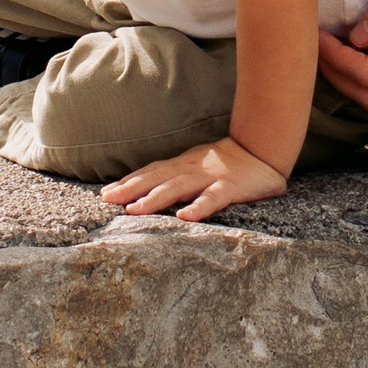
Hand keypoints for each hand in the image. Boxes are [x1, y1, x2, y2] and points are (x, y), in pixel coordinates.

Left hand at [101, 136, 291, 223]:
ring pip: (178, 187)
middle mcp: (190, 169)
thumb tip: (146, 191)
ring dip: (155, 197)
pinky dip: (198, 207)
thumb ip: (174, 176)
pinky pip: (213, 198)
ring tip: (135, 209)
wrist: (262, 150)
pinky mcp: (230, 187)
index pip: (150, 173)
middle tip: (108, 200)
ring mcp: (210, 177)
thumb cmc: (225, 163)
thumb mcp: (195, 165)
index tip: (105, 194)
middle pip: (156, 178)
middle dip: (131, 189)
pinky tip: (185, 218)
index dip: (128, 182)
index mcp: (181, 166)